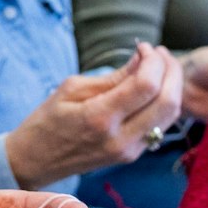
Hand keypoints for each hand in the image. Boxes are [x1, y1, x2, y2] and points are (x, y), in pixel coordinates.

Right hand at [4, 42, 183, 188]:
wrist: (35, 161)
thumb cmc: (46, 121)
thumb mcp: (71, 89)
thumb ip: (112, 77)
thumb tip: (141, 58)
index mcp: (100, 118)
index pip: (146, 86)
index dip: (152, 60)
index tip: (142, 47)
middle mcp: (120, 138)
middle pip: (168, 102)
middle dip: (171, 70)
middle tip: (159, 53)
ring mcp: (129, 151)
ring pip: (170, 115)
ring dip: (173, 86)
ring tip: (160, 66)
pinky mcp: (132, 155)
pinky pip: (160, 126)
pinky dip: (164, 102)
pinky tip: (153, 87)